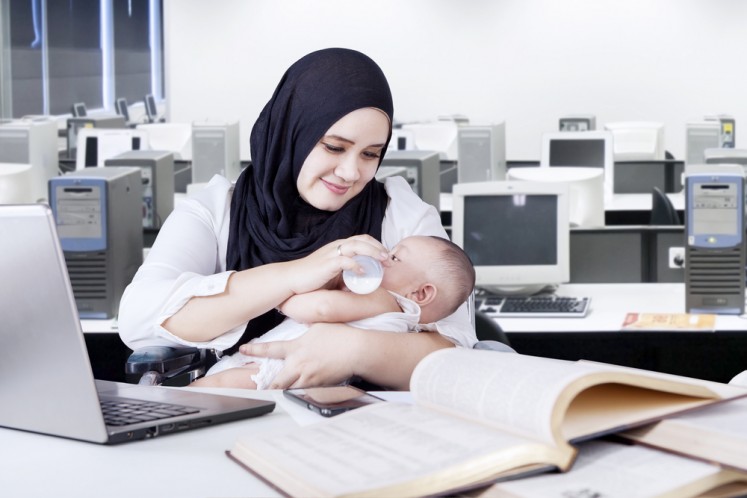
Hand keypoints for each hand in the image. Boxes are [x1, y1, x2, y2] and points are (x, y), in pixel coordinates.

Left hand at [239, 323, 361, 388]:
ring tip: (275, 392)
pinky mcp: (319, 386)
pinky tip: (301, 389)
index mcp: (296, 348)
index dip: (253, 349)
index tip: (243, 350)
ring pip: (289, 389)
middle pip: (275, 381)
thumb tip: (301, 324)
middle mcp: (299, 365)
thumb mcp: (318, 325)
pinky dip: (300, 390)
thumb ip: (305, 327)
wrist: (357, 350)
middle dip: (266, 385)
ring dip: (282, 390)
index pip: (269, 349)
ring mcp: (309, 378)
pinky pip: (305, 390)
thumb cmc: (341, 335)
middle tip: (258, 388)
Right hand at [283, 235, 389, 295]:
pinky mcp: (327, 264)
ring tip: (382, 261)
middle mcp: (336, 246)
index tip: (386, 257)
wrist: (291, 279)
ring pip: (356, 246)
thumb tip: (361, 282)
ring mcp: (331, 254)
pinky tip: (363, 272)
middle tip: (389, 259)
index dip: (376, 245)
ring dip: (372, 253)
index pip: (362, 239)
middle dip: (379, 248)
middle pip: (363, 240)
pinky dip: (356, 265)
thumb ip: (347, 274)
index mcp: (339, 247)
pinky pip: (345, 261)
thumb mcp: (333, 274)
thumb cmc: (311, 278)